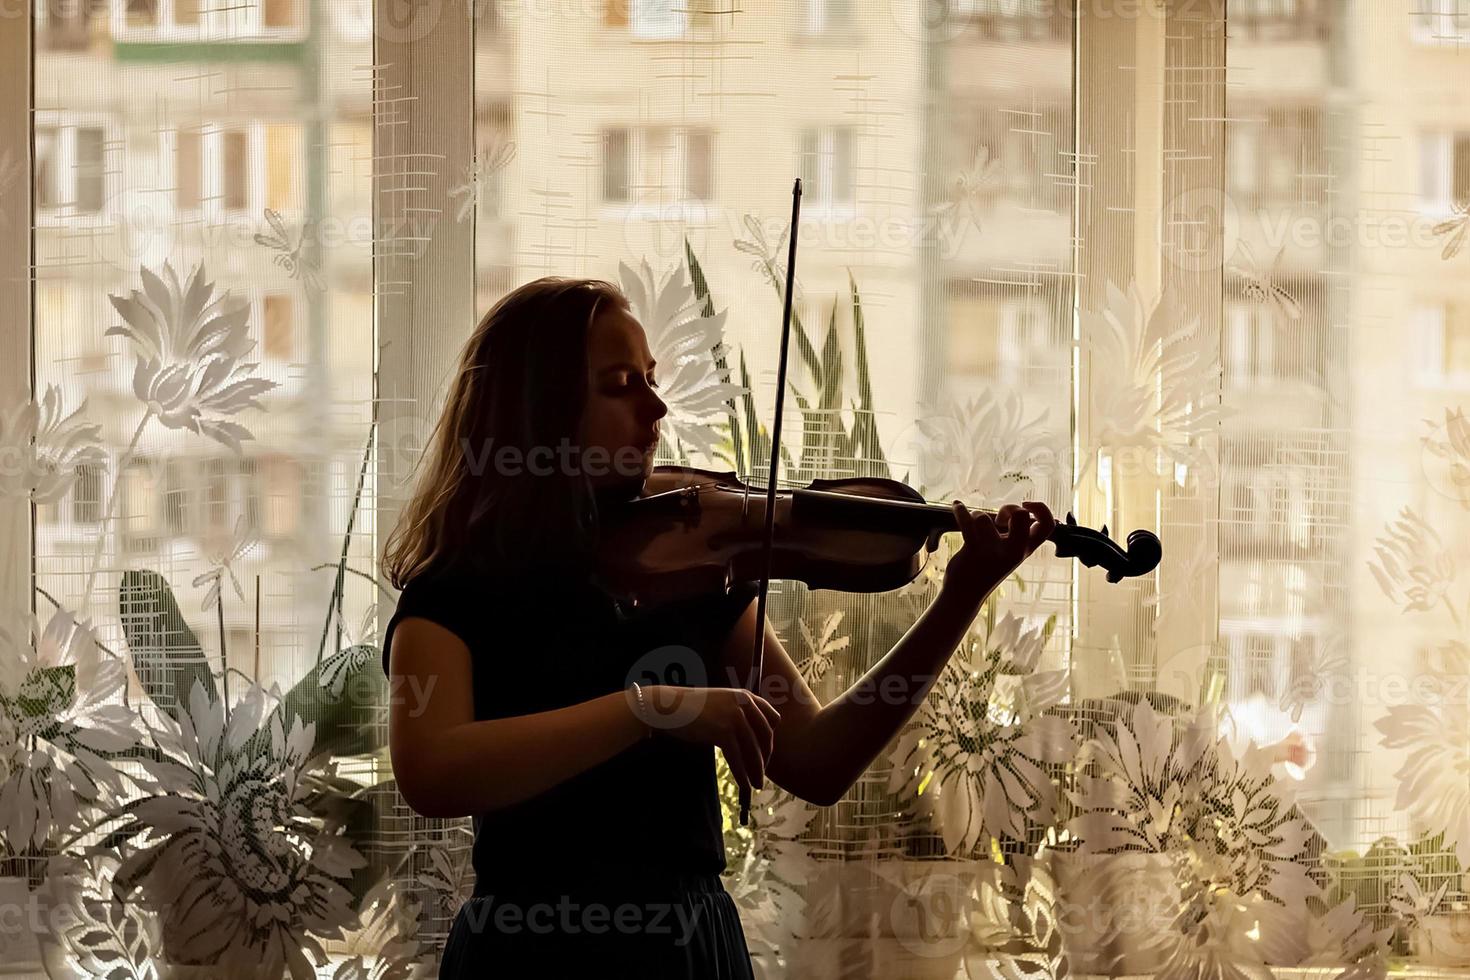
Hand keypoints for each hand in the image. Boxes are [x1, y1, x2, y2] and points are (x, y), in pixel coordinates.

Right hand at [644, 686, 780, 793]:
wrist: (668, 706)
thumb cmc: (691, 708)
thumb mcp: (721, 704)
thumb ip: (737, 715)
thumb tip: (749, 740)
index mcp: (746, 696)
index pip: (772, 719)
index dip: (771, 738)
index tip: (766, 753)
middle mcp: (744, 704)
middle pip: (765, 737)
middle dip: (765, 758)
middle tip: (761, 774)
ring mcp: (735, 717)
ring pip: (753, 750)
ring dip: (756, 771)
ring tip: (756, 784)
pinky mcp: (724, 731)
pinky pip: (738, 758)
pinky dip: (742, 775)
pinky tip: (744, 785)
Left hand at [941, 499, 1056, 603]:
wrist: (966, 595)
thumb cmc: (987, 569)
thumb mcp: (1009, 554)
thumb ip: (1018, 535)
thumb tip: (1021, 510)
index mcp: (1025, 549)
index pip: (1047, 525)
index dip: (1041, 509)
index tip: (1026, 505)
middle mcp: (1014, 551)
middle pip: (1022, 516)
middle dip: (1009, 508)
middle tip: (999, 520)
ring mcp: (993, 552)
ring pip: (983, 519)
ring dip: (976, 515)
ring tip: (973, 525)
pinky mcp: (973, 551)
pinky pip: (966, 523)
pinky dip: (960, 511)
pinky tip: (957, 506)